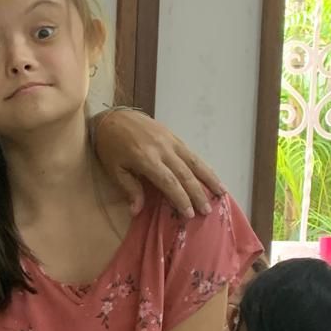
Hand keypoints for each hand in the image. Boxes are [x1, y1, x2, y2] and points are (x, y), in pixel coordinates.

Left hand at [93, 108, 223, 219]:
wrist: (112, 117)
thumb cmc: (110, 146)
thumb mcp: (113, 169)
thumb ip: (129, 188)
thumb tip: (137, 211)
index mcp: (146, 158)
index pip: (169, 182)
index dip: (180, 198)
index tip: (189, 214)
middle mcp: (162, 149)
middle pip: (185, 174)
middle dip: (197, 194)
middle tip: (207, 211)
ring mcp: (170, 140)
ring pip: (194, 161)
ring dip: (208, 178)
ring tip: (220, 192)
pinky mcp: (173, 136)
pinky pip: (191, 153)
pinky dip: (203, 165)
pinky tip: (211, 175)